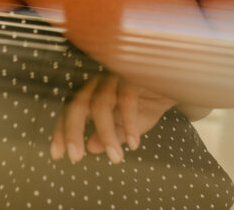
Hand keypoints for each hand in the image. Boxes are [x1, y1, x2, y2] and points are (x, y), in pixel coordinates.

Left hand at [49, 73, 177, 163]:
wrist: (176, 84)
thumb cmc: (148, 102)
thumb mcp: (128, 125)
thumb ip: (111, 135)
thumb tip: (92, 147)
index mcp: (93, 92)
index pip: (70, 111)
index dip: (61, 132)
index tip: (57, 155)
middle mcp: (99, 82)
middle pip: (78, 104)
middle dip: (73, 132)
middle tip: (75, 158)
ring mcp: (115, 76)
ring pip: (101, 105)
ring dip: (107, 134)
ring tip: (115, 159)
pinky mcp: (133, 74)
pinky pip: (126, 100)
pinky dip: (129, 123)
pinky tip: (134, 144)